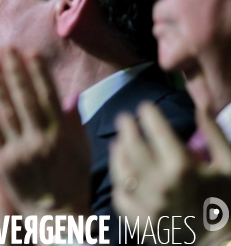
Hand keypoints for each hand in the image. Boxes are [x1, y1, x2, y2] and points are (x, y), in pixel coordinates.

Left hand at [0, 48, 91, 218]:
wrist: (57, 218)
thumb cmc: (72, 181)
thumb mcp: (81, 149)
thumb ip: (74, 121)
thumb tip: (71, 94)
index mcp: (60, 134)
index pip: (47, 96)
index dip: (37, 72)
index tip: (28, 50)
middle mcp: (40, 139)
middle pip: (23, 98)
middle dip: (11, 70)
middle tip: (1, 46)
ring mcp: (19, 151)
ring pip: (3, 111)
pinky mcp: (2, 163)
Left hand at [111, 103, 230, 244]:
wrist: (222, 243)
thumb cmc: (227, 200)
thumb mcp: (230, 164)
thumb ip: (214, 133)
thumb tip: (200, 106)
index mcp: (183, 168)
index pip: (157, 132)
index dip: (149, 115)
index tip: (145, 106)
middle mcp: (161, 185)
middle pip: (133, 148)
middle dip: (127, 128)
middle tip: (123, 117)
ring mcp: (148, 205)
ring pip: (122, 172)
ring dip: (117, 153)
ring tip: (118, 142)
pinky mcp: (140, 223)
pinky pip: (120, 198)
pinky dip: (118, 183)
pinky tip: (121, 173)